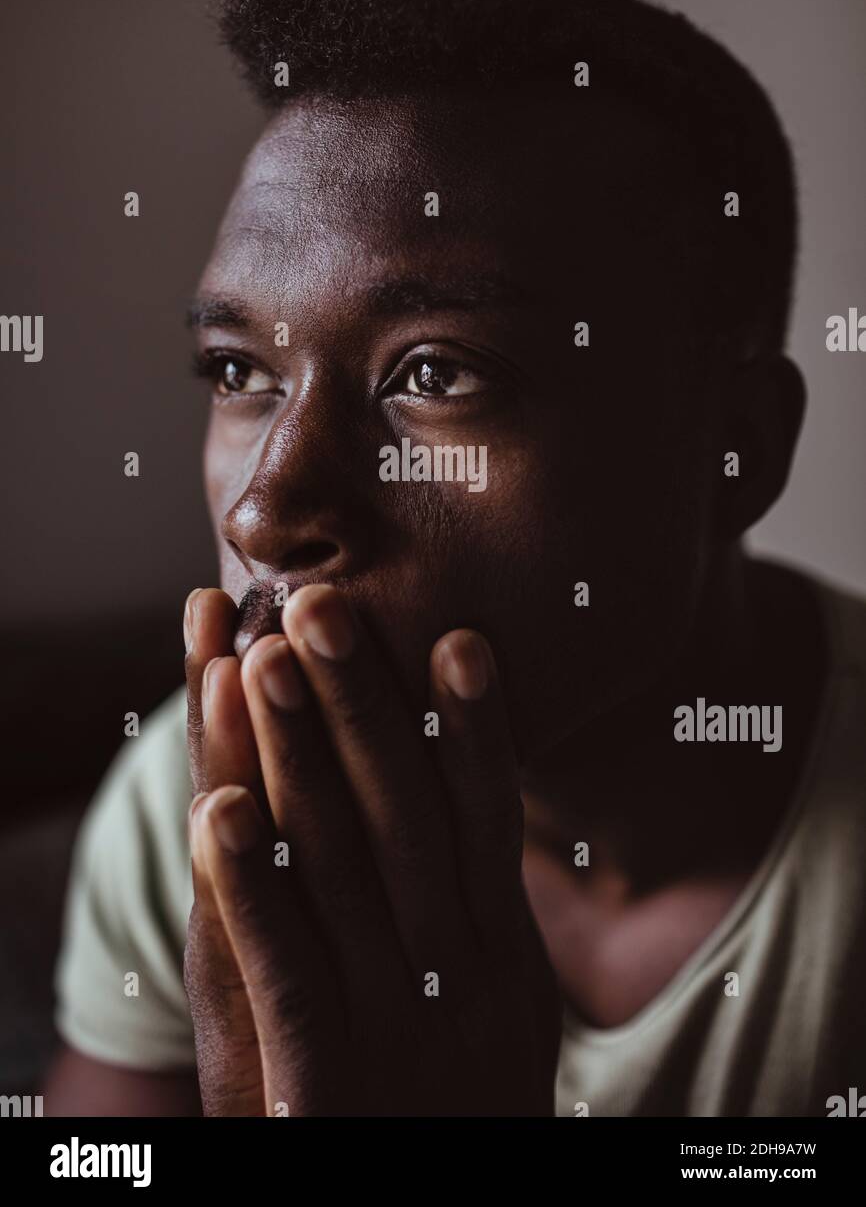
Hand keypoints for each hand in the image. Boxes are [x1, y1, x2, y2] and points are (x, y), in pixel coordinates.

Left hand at [189, 584, 561, 1115]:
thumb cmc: (451, 1112)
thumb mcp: (494, 1015)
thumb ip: (478, 920)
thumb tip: (474, 807)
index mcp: (505, 960)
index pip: (490, 822)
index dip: (474, 727)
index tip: (459, 636)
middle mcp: (462, 984)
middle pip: (407, 819)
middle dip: (363, 706)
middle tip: (322, 607)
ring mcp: (399, 1032)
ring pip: (340, 871)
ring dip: (294, 759)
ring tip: (256, 662)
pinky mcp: (328, 1084)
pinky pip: (286, 966)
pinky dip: (251, 881)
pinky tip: (214, 807)